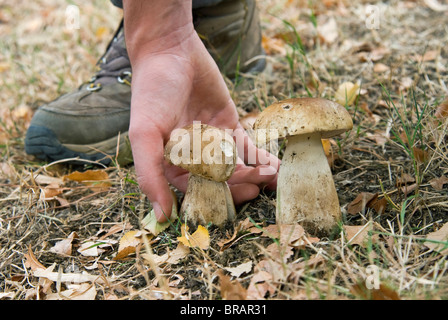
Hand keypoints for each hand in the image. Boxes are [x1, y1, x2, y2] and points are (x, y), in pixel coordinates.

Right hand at [123, 0, 278, 221]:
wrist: (171, 50)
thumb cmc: (152, 92)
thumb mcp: (145, 134)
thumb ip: (150, 175)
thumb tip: (162, 217)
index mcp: (170, 164)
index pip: (198, 190)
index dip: (220, 196)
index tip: (241, 194)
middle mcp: (192, 157)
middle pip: (221, 181)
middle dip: (241, 183)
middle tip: (260, 182)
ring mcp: (212, 142)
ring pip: (236, 165)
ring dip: (255, 172)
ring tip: (273, 174)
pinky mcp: (228, 125)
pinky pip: (246, 146)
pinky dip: (260, 155)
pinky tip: (275, 163)